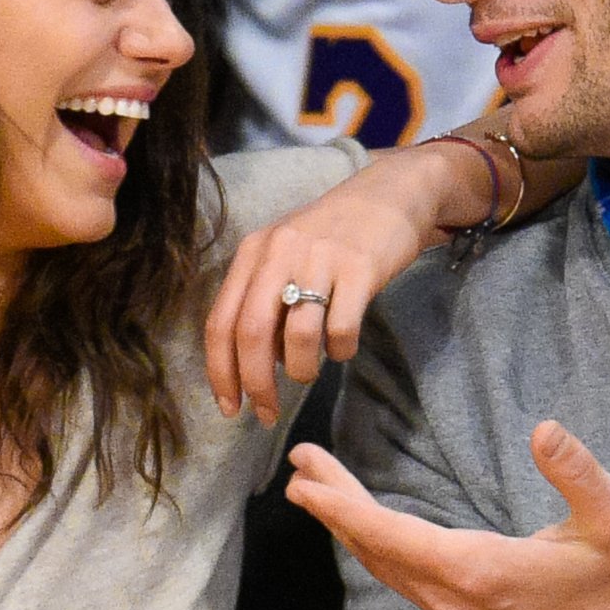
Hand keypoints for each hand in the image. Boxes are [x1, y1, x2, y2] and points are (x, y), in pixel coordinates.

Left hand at [206, 139, 493, 426]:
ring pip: (297, 338)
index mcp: (252, 253)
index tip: (230, 407)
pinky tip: (342, 348)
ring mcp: (320, 259)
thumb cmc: (330, 237)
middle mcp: (279, 252)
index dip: (221, 373)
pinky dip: (339, 352)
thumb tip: (254, 365)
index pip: (220, 323)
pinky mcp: (360, 269)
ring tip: (308, 373)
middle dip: (256, 384)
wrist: (388, 196)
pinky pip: (341, 330)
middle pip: (252, 334)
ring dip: (300, 371)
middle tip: (266, 412)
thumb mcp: (284, 257)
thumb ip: (263, 302)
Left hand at [284, 421, 609, 609]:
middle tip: (298, 466)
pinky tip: (369, 529)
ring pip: (387, 568)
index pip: (390, 534)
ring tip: (317, 491)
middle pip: (376, 549)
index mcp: (481, 572)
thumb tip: (543, 430)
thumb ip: (577, 471)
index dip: (341, 504)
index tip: (304, 475)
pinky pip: (405, 580)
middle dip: (332, 507)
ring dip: (350, 528)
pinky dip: (377, 548)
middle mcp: (458, 600)